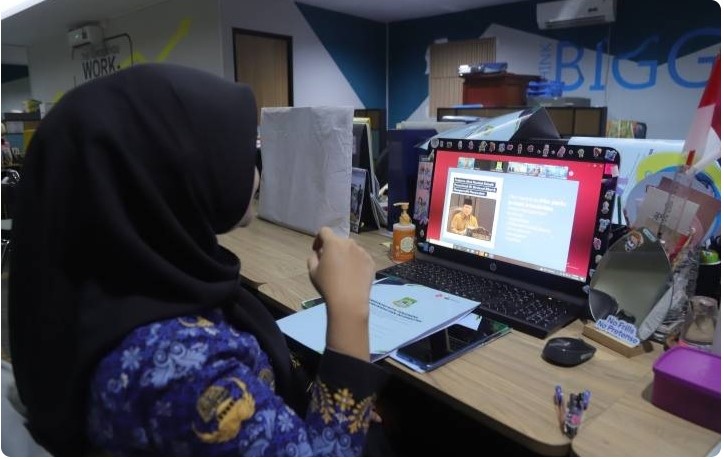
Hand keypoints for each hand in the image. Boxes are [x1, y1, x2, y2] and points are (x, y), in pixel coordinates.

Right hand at [307, 227, 374, 359]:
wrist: (349, 301)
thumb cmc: (328, 285)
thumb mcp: (313, 271)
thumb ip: (313, 258)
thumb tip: (318, 253)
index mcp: (333, 243)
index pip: (324, 231)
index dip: (318, 239)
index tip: (317, 250)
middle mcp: (349, 243)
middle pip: (339, 241)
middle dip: (333, 248)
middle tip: (330, 263)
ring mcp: (362, 252)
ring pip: (351, 249)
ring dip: (346, 255)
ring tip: (343, 271)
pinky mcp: (371, 262)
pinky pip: (361, 258)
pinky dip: (356, 263)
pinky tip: (353, 276)